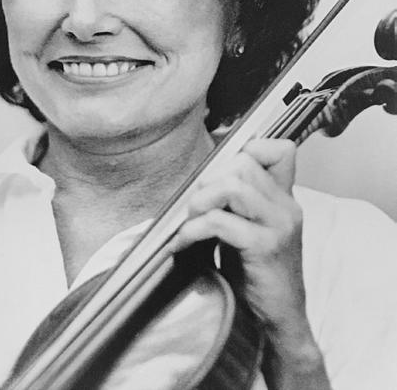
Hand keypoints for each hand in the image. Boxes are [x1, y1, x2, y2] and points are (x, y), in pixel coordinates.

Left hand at [172, 138, 330, 388]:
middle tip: (196, 205)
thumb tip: (202, 178)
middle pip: (243, 163)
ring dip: (201, 200)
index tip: (219, 170)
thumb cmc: (258, 275)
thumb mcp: (252, 230)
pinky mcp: (264, 248)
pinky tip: (184, 242)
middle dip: (210, 179)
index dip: (248, 148)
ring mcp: (278, 226)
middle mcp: (286, 207)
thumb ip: (239, 203)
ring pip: (233, 186)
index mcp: (285, 199)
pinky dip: (194, 229)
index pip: (280, 149)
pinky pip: (220, 222)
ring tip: (191, 220)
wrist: (279, 322)